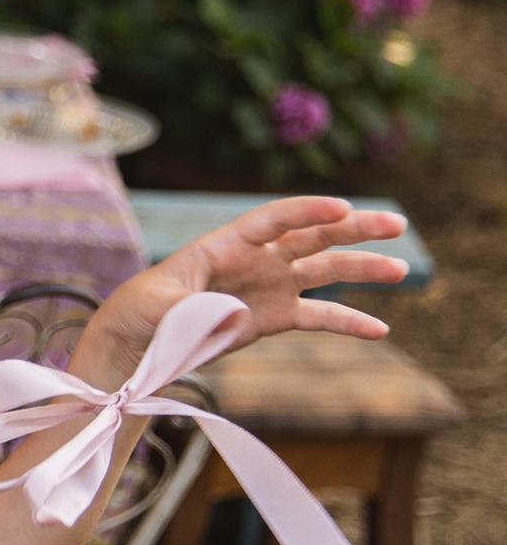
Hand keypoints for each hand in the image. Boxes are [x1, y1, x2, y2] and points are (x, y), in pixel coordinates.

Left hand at [78, 197, 408, 384]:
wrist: (142, 337)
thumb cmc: (143, 310)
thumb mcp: (159, 307)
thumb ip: (194, 311)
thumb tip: (235, 318)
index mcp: (227, 244)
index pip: (275, 219)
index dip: (308, 210)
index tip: (342, 207)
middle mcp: (258, 258)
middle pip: (313, 235)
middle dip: (353, 228)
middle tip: (396, 224)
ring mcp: (271, 284)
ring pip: (326, 269)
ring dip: (363, 267)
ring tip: (402, 269)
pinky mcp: (277, 315)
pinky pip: (320, 315)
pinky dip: (348, 321)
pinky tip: (380, 329)